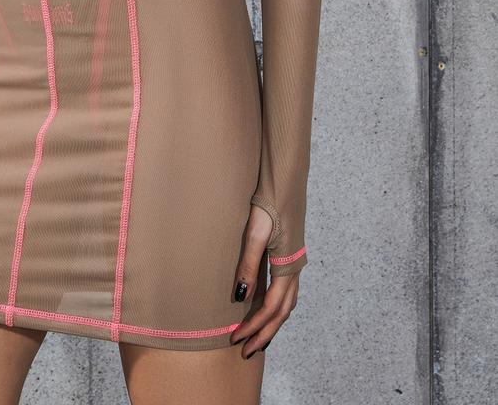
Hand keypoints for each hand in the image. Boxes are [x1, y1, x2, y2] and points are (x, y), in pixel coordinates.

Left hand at [229, 203, 299, 357]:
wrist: (284, 179)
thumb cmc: (268, 202)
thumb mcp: (254, 232)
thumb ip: (248, 264)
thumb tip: (241, 296)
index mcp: (288, 265)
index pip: (272, 308)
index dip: (254, 326)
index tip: (235, 338)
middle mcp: (295, 268)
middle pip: (282, 312)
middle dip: (264, 333)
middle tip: (245, 352)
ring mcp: (295, 263)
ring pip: (287, 304)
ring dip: (272, 323)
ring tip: (256, 339)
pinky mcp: (290, 255)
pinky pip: (286, 291)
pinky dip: (276, 307)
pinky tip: (264, 309)